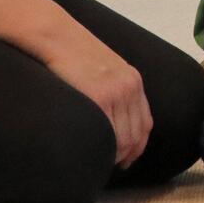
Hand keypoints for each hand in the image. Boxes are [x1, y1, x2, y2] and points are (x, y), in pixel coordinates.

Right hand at [43, 26, 152, 168]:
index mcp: (133, 80)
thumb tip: (111, 118)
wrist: (57, 36)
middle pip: (136, 135)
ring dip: (113, 156)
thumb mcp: (104, 68)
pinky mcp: (99, 98)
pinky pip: (108, 134)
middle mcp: (129, 87)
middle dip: (125, 156)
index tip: (127, 158)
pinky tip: (93, 153)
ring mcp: (116, 92)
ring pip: (123, 139)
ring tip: (100, 162)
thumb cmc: (73, 53)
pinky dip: (103, 149)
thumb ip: (113, 89)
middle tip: (111, 166)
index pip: (146, 123)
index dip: (138, 146)